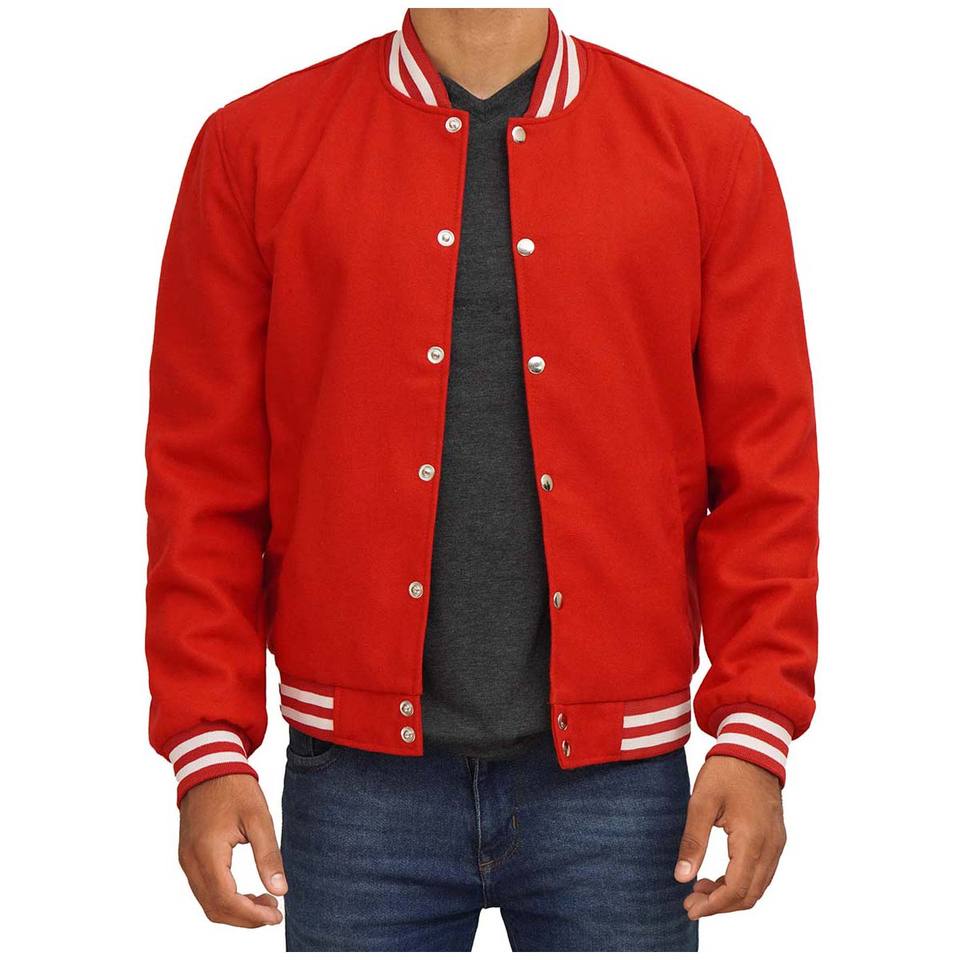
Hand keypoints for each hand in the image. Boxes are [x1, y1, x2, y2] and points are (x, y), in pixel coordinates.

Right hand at [178, 774, 286, 926]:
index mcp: (207, 852)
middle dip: (245, 918)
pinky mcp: (188, 856)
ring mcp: (186, 860)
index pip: (226, 900)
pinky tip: (246, 892)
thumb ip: (269, 856)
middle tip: (274, 911)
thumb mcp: (259, 818)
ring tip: (265, 902)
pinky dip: (224, 898)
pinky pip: (203, 889)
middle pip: (214, 908)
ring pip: (207, 902)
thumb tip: (280, 890)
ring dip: (235, 910)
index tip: (277, 915)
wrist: (209, 764)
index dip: (252, 915)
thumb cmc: (235, 787)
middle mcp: (190, 861)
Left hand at [674, 755, 785, 919]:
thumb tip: (681, 877)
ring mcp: (776, 843)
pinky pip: (762, 872)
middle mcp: (771, 846)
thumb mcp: (701, 802)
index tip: (689, 908)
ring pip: (757, 886)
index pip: (736, 889)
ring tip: (699, 889)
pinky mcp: (775, 838)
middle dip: (720, 905)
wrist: (752, 748)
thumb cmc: (726, 771)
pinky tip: (717, 876)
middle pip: (749, 894)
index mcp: (752, 840)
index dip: (713, 905)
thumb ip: (693, 841)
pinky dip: (741, 881)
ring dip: (730, 895)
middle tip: (690, 903)